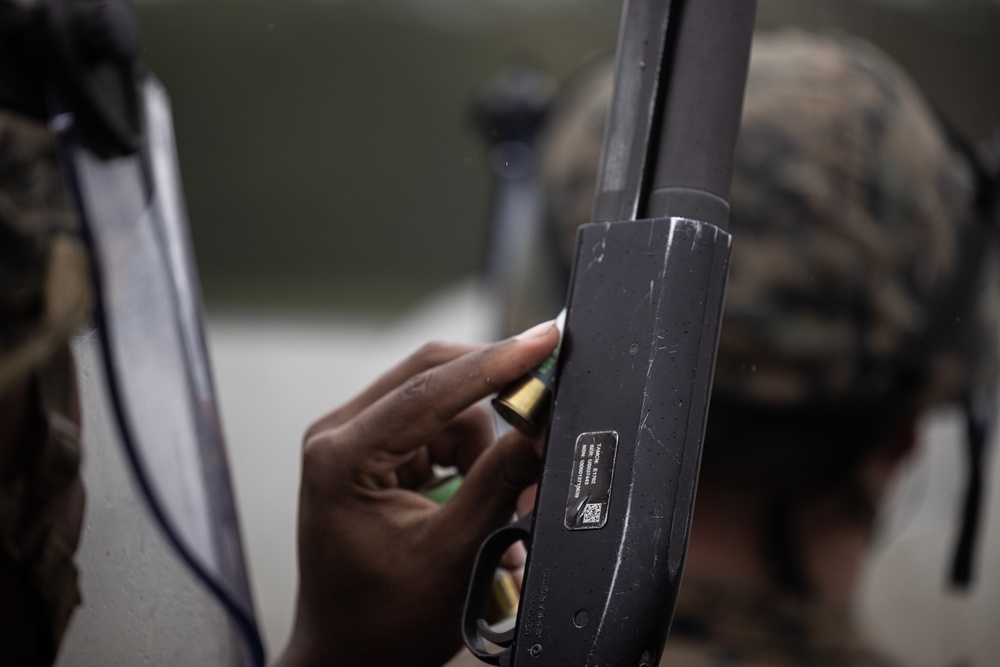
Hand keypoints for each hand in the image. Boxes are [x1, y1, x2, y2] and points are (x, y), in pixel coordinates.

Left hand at [276, 322, 558, 666]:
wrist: (351, 656)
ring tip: (497, 510)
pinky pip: (435, 425)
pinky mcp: (371, 451)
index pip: (429, 390)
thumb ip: (500, 481)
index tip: (544, 341)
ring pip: (442, 401)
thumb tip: (541, 425)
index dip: (496, 363)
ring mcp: (352, 440)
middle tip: (541, 418)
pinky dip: (470, 456)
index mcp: (342, 457)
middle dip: (493, 399)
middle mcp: (339, 435)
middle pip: (432, 376)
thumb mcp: (455, 552)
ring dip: (484, 445)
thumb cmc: (384, 621)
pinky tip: (477, 500)